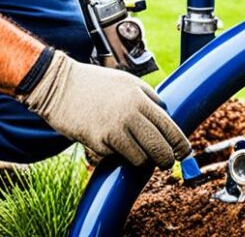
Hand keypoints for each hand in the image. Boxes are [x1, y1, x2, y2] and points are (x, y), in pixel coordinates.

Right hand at [18, 51, 189, 166]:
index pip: (169, 126)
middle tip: (166, 162)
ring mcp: (112, 128)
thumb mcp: (127, 82)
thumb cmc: (95, 84)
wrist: (58, 85)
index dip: (180, 144)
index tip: (185, 153)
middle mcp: (129, 113)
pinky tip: (108, 140)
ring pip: (140, 158)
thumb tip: (167, 116)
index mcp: (139, 97)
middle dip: (166, 159)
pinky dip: (115, 154)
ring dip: (140, 159)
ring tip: (134, 152)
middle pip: (159, 147)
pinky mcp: (96, 141)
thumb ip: (148, 97)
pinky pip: (115, 157)